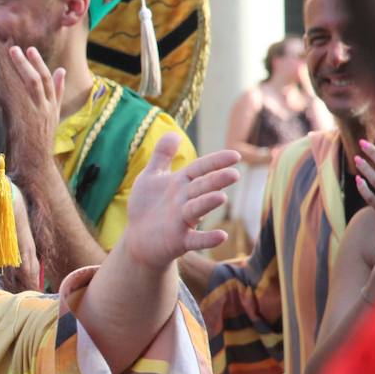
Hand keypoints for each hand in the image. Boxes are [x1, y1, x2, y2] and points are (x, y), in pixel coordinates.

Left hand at [8, 46, 64, 152]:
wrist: (38, 168)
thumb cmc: (42, 142)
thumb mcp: (54, 116)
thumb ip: (57, 93)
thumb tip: (62, 70)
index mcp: (51, 107)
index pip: (47, 80)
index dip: (38, 64)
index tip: (30, 50)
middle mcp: (46, 110)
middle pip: (38, 80)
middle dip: (27, 63)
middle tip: (14, 49)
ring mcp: (36, 117)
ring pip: (31, 87)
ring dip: (21, 70)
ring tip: (9, 55)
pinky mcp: (27, 125)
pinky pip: (18, 103)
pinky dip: (8, 91)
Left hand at [122, 134, 240, 268]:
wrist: (139, 239)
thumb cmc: (148, 206)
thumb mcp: (151, 177)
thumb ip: (162, 156)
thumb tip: (173, 132)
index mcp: (181, 183)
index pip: (200, 169)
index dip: (216, 162)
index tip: (235, 155)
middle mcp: (185, 200)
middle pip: (202, 187)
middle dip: (216, 181)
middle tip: (233, 174)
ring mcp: (183, 221)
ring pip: (197, 210)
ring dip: (208, 204)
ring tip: (221, 198)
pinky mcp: (180, 241)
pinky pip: (196, 240)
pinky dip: (208, 238)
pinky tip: (222, 236)